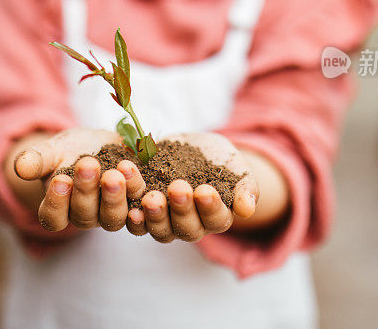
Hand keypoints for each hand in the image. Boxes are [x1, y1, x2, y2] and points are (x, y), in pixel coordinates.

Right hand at [9, 128, 147, 231]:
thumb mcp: (53, 150)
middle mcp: (84, 216)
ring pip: (113, 217)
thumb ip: (37, 160)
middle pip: (85, 216)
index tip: (60, 179)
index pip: (53, 218)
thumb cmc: (70, 150)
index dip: (56, 203)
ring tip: (117, 172)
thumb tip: (20, 167)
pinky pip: (138, 207)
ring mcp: (110, 213)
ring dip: (115, 196)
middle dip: (87, 190)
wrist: (100, 143)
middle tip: (89, 165)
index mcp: (59, 209)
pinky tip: (137, 178)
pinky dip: (139, 194)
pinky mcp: (134, 203)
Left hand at [124, 132, 259, 242]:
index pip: (216, 219)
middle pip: (187, 229)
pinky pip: (137, 223)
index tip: (205, 190)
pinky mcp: (142, 213)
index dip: (210, 207)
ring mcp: (165, 222)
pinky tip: (130, 208)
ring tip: (150, 197)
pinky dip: (133, 218)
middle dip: (182, 209)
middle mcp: (191, 226)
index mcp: (216, 217)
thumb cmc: (217, 158)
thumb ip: (245, 186)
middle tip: (177, 188)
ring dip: (154, 214)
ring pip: (160, 229)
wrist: (188, 147)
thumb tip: (247, 209)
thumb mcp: (234, 165)